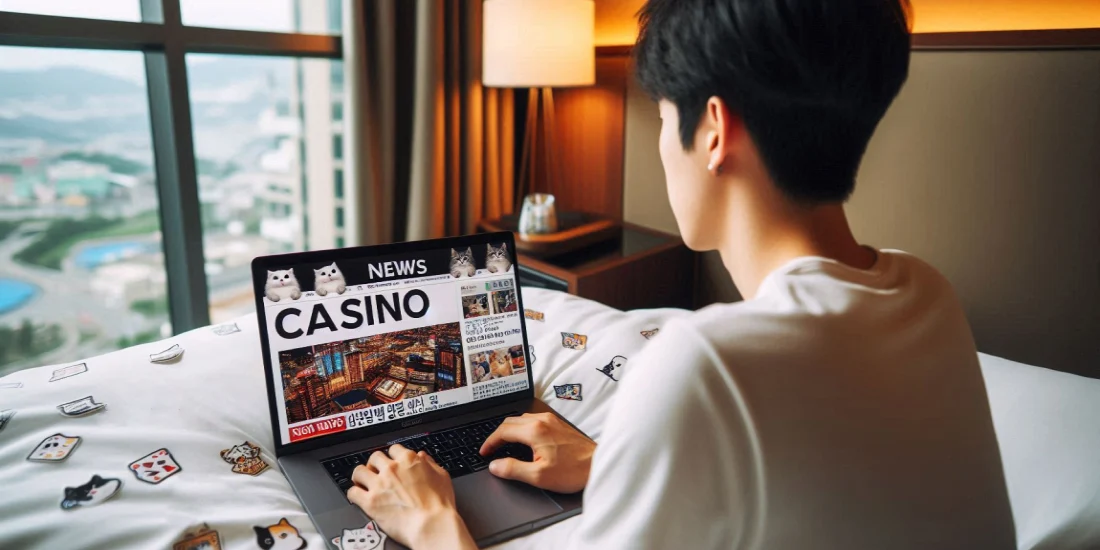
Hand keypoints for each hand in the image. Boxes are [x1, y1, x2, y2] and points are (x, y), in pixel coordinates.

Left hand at [347, 444, 476, 549]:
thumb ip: (430, 463)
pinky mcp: (370, 502)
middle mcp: (391, 469)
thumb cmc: (439, 504)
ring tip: (363, 482)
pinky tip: (358, 497)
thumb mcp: (442, 476)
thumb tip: (423, 457)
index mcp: (408, 460)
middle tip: (377, 473)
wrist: (432, 525)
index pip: (393, 449)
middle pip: (374, 457)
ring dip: (360, 476)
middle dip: (375, 465)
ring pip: (359, 472)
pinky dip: (354, 494)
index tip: (392, 463)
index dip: (392, 457)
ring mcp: (379, 485)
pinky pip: (352, 492)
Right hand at [479, 413, 594, 493]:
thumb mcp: (538, 476)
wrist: (598, 465)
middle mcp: (541, 420)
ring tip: (503, 445)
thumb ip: (513, 469)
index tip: (483, 452)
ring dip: (509, 430)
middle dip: (497, 435)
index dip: (490, 442)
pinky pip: (532, 420)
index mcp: (534, 430)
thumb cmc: (573, 471)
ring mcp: (551, 420)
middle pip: (510, 421)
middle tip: (490, 449)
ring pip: (521, 419)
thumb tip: (495, 466)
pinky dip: (521, 428)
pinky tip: (523, 440)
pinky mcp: (558, 424)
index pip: (503, 431)